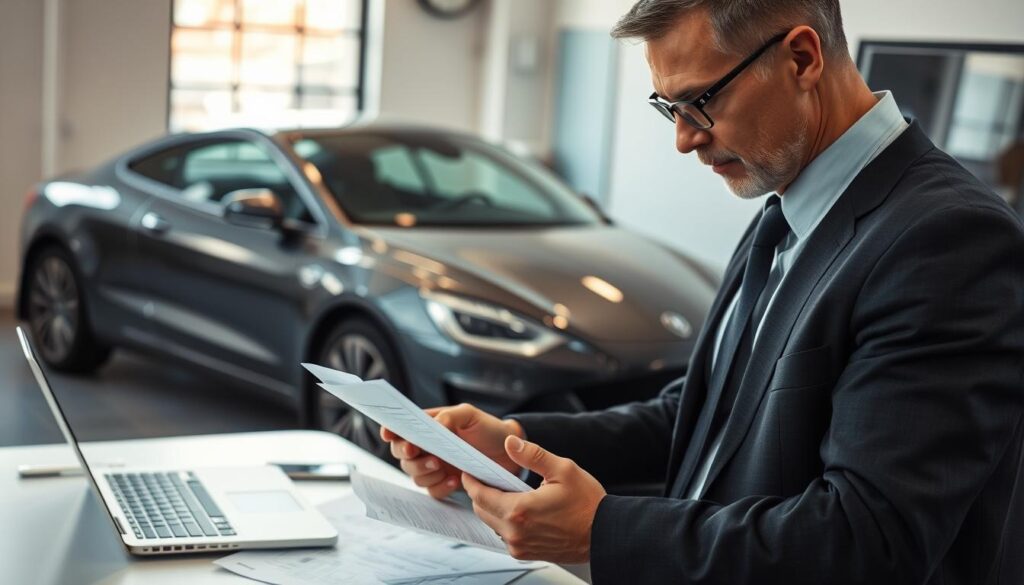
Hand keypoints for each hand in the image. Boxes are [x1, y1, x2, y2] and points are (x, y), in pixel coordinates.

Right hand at [379, 403, 524, 499]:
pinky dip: (440, 487)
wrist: (509, 452)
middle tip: (416, 451)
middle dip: (406, 454)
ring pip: (414, 475)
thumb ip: (449, 416)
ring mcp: (435, 467)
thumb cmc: (488, 428)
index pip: (401, 429)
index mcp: (428, 426)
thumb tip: (434, 426)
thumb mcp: (470, 414)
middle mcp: (427, 447)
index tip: (389, 434)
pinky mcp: (446, 484)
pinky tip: (455, 480)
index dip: (390, 431)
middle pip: (402, 454)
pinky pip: (433, 491)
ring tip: (440, 466)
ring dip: (423, 471)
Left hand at [462, 435, 605, 563]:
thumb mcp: (562, 469)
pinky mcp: (526, 553)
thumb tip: (510, 443)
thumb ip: (532, 455)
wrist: (605, 534)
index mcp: (519, 511)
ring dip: (494, 507)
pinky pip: (505, 535)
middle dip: (481, 493)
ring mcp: (520, 546)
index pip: (479, 496)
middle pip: (481, 510)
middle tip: (488, 478)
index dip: (471, 481)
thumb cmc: (587, 504)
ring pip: (492, 523)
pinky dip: (506, 521)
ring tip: (506, 492)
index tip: (470, 470)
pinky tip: (520, 508)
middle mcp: (515, 533)